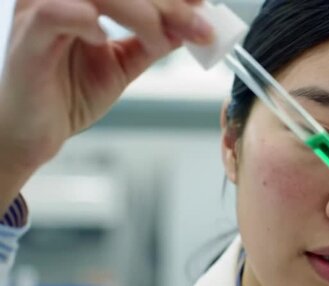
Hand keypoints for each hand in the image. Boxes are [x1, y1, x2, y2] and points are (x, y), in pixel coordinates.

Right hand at [0, 0, 213, 172]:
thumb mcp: (124, 63)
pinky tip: (104, 40)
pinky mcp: (28, 36)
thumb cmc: (69, 93)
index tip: (202, 6)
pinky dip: (88, 21)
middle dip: (167, 4)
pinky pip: (57, 12)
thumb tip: (192, 26)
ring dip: (140, 12)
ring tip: (161, 40)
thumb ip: (154, 41)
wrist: (36, 132)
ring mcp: (40, 10)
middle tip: (199, 27)